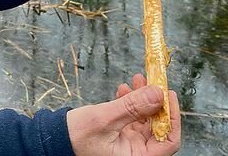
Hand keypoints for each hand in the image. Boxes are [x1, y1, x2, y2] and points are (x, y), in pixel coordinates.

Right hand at [66, 74, 180, 155]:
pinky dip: (131, 101)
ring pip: (146, 119)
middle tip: (153, 80)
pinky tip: (124, 88)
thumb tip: (158, 94)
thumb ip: (133, 106)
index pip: (168, 141)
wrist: (54, 138)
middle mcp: (135, 151)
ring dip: (143, 98)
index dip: (173, 117)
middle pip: (159, 127)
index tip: (167, 94)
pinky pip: (133, 117)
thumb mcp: (105, 118)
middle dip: (156, 102)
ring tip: (138, 79)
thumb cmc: (76, 136)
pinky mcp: (120, 134)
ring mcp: (128, 143)